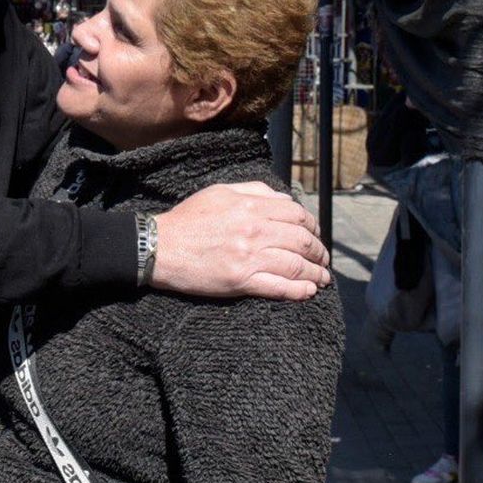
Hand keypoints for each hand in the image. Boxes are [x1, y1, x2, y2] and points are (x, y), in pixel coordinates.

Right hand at [151, 182, 330, 300]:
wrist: (159, 247)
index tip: (315, 235)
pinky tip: (308, 291)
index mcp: (250, 206)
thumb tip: (283, 199)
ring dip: (315, 273)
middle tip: (323, 260)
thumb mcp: (220, 192)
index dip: (313, 226)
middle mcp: (254, 230)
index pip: (297, 215)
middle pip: (302, 241)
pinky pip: (279, 287)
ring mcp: (249, 257)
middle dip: (319, 252)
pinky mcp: (241, 281)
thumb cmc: (188, 219)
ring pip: (296, 265)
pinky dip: (299, 291)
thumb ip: (254, 191)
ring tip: (322, 279)